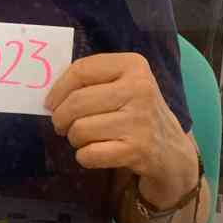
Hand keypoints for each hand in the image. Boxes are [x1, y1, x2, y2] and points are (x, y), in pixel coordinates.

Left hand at [43, 52, 196, 199]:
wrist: (171, 152)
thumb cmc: (136, 113)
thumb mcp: (123, 85)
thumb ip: (91, 81)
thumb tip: (50, 94)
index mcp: (134, 66)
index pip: (81, 70)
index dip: (57, 89)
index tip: (50, 103)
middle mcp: (140, 89)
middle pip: (76, 102)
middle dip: (61, 118)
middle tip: (63, 126)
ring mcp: (140, 120)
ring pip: (80, 129)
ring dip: (75, 139)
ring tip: (86, 139)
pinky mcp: (138, 150)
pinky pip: (89, 154)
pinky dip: (85, 157)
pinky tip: (97, 153)